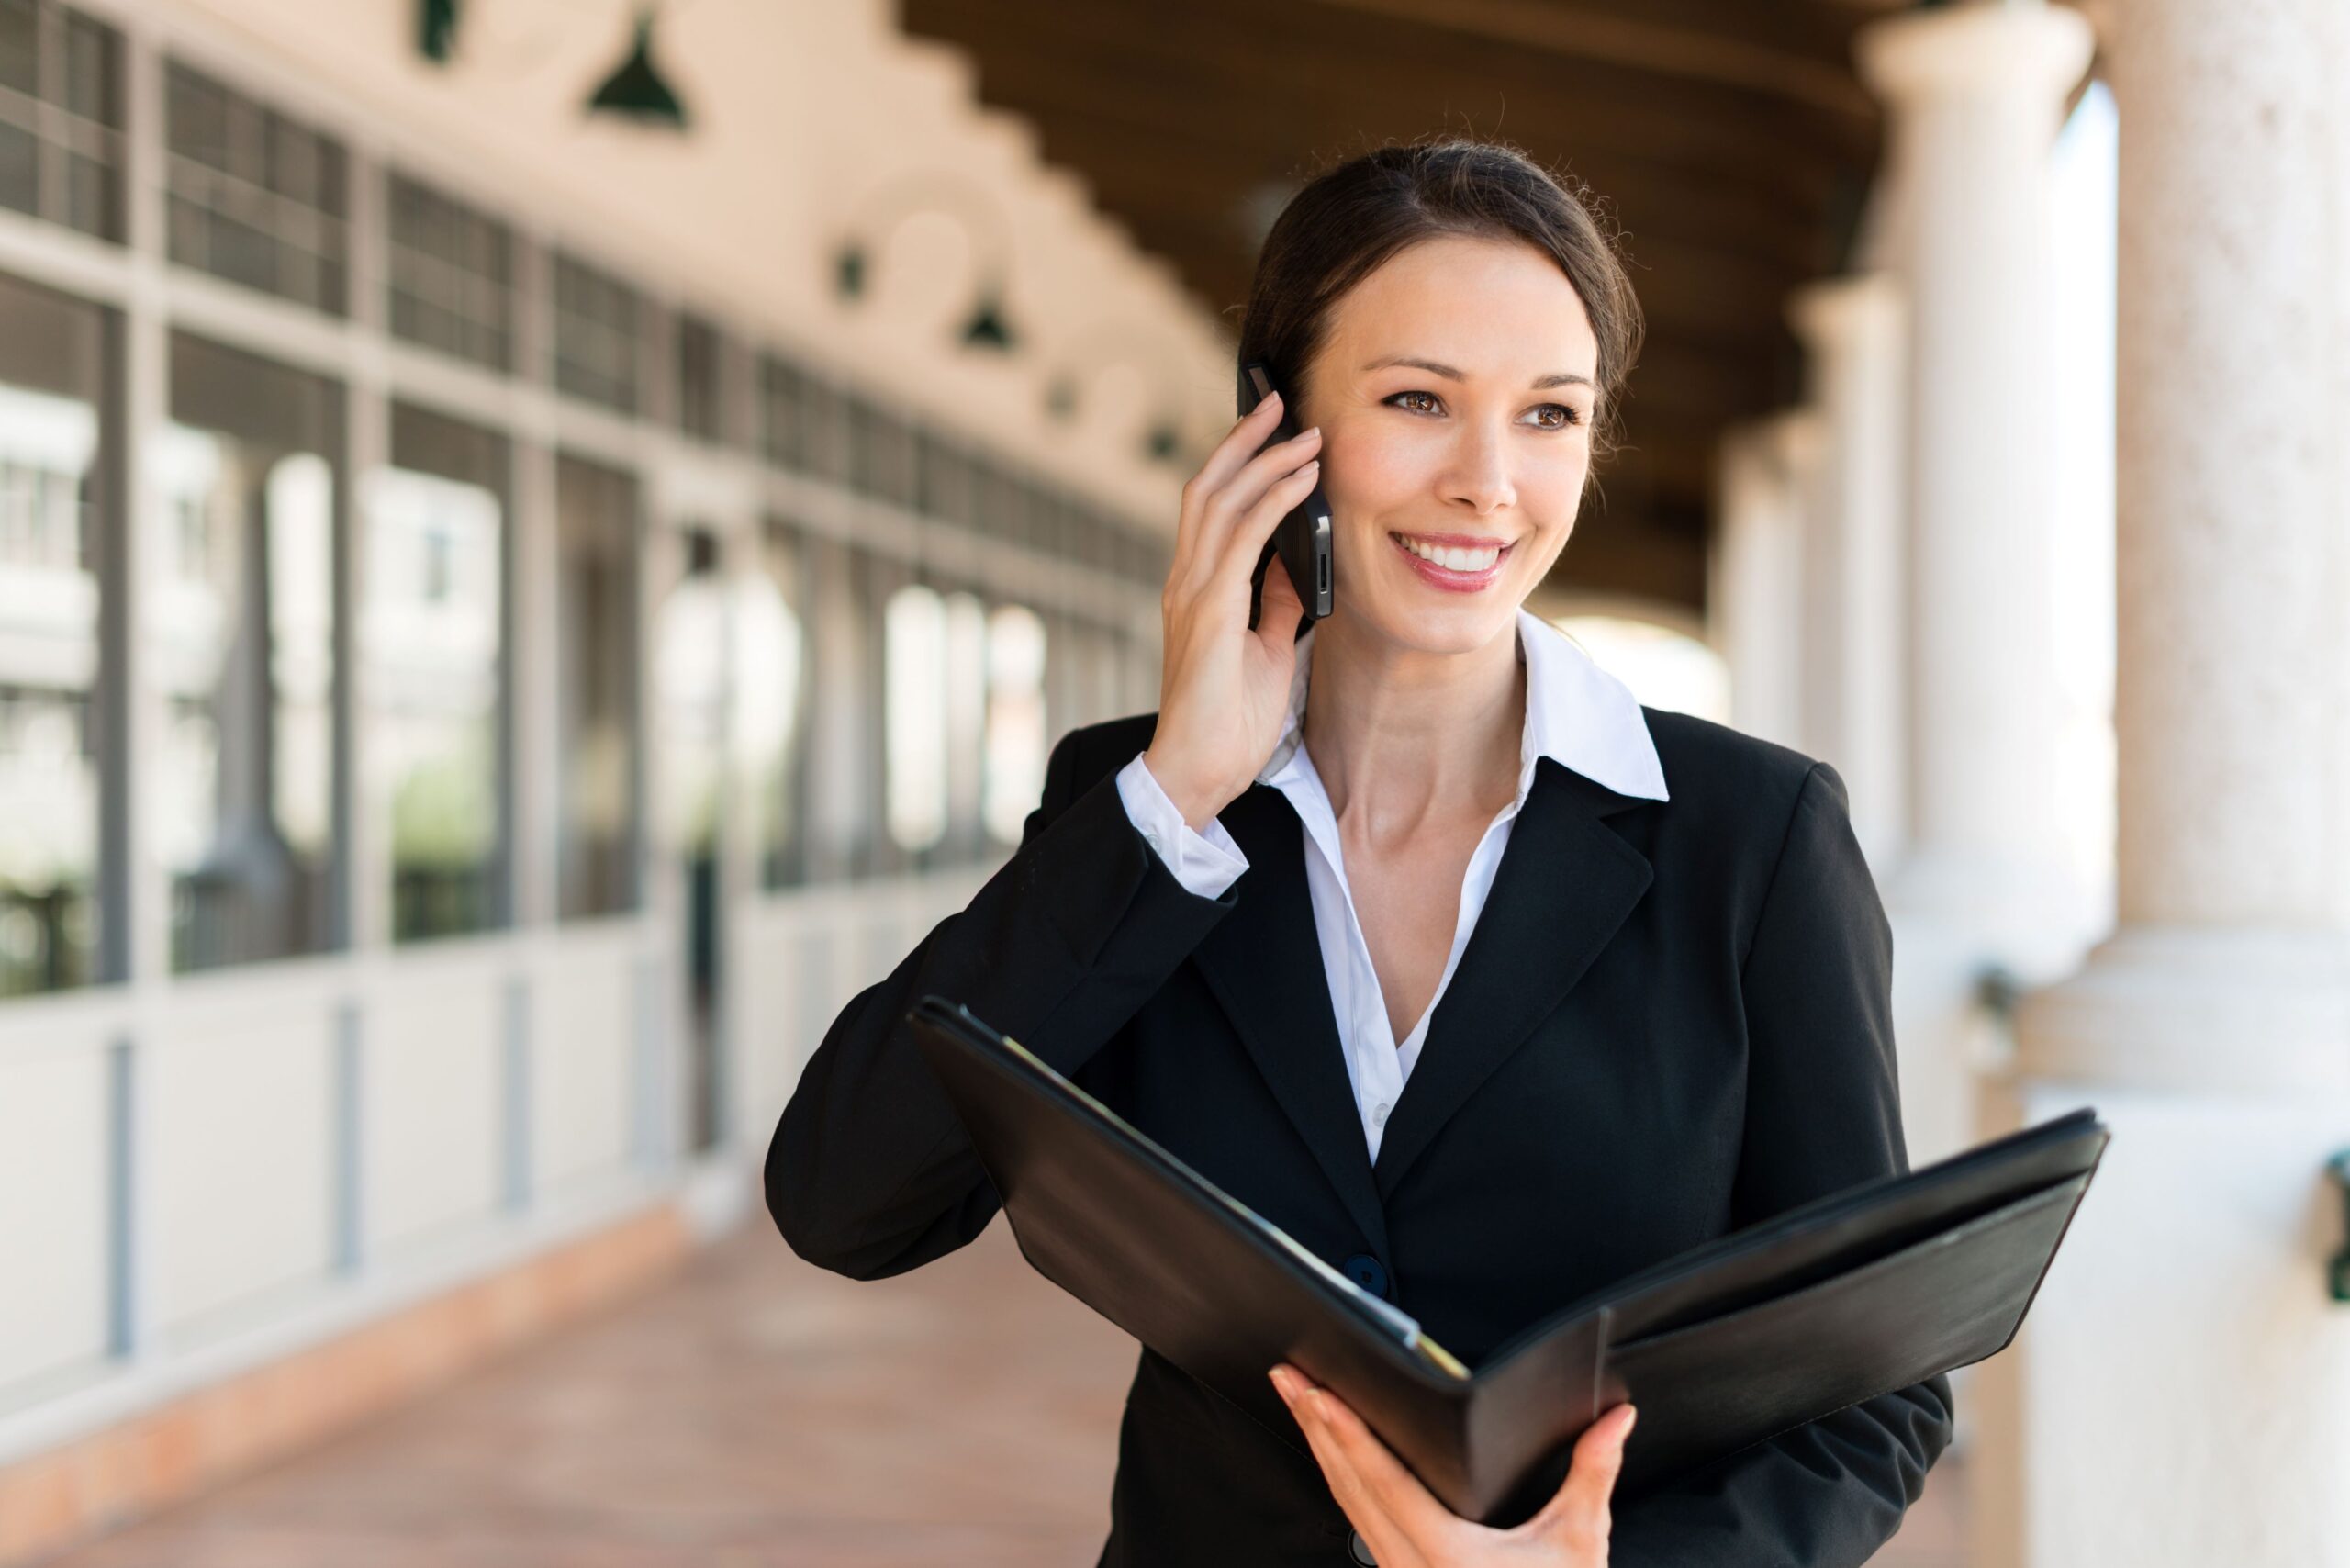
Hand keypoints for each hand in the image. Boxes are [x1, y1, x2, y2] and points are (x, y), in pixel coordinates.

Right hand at [1141, 389, 1322, 828]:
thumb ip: (1275, 606)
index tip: (1272, 431)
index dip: (1238, 463)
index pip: (1211, 509)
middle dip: (1245, 440)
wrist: (1198, 772)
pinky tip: (1304, 481)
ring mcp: (1193, 593)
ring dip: (1266, 459)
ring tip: (1303, 431)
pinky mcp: (1209, 610)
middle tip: (1279, 402)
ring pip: (1222, 501)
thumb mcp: (1267, 651)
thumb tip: (1296, 567)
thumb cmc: (1229, 723)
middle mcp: (1185, 581)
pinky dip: (1275, 500)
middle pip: (1209, 487)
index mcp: (1196, 590)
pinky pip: (1245, 537)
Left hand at [1270, 1363, 1634, 1567]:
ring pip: (1346, 1503)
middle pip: (1349, 1485)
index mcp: (1448, 1556)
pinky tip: (1331, 1452)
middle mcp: (1412, 1567)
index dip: (1349, 1436)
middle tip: (1288, 1374)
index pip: (1386, 1484)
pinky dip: (1340, 1479)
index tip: (1319, 1395)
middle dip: (1315, 1426)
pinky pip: (1357, 1522)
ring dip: (1320, 1448)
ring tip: (1298, 1399)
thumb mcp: (1578, 1545)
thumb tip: (1617, 1419)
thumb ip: (1592, 1475)